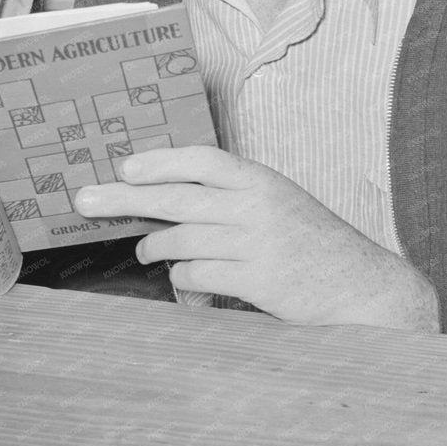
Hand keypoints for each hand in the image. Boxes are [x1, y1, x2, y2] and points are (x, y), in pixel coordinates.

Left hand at [74, 146, 439, 329]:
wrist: (361, 286)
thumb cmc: (311, 243)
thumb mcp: (276, 204)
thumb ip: (232, 197)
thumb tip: (169, 193)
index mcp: (260, 180)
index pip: (202, 159)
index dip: (159, 161)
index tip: (124, 167)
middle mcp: (256, 207)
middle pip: (176, 198)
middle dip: (123, 198)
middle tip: (85, 201)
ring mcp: (255, 244)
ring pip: (180, 240)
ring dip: (153, 246)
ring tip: (145, 250)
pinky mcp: (256, 281)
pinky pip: (197, 275)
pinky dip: (182, 280)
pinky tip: (184, 283)